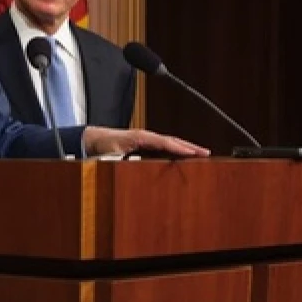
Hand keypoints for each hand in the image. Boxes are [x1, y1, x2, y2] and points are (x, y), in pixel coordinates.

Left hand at [83, 127, 209, 157]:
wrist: (94, 139)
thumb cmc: (104, 145)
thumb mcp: (110, 154)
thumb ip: (120, 160)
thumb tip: (129, 165)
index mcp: (141, 137)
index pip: (164, 142)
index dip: (179, 148)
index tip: (193, 153)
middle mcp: (146, 136)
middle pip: (172, 140)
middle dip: (189, 146)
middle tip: (206, 153)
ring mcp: (146, 139)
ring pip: (170, 142)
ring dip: (184, 148)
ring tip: (200, 154)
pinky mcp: (145, 144)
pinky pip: (164, 146)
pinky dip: (175, 149)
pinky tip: (183, 155)